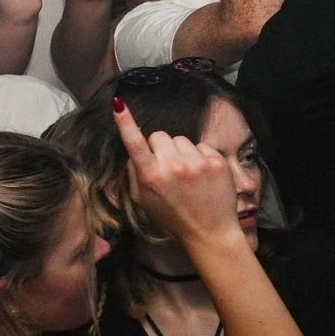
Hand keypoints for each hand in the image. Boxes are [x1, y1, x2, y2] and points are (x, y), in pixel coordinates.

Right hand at [112, 98, 241, 249]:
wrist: (209, 231)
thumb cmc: (172, 217)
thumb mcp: (143, 200)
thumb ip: (135, 173)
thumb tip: (134, 152)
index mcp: (151, 176)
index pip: (134, 143)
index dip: (125, 123)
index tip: (118, 104)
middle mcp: (173, 167)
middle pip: (159, 135)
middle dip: (160, 146)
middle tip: (166, 166)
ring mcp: (197, 163)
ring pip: (180, 139)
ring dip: (180, 151)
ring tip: (186, 173)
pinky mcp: (216, 161)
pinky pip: (201, 145)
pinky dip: (199, 157)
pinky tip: (201, 175)